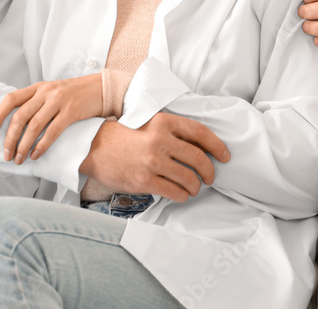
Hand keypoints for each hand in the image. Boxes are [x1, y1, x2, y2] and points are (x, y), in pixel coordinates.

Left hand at [0, 73, 102, 164]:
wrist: (100, 88)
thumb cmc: (74, 94)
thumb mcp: (51, 92)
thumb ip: (35, 102)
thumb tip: (16, 124)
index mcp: (37, 87)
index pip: (10, 99)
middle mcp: (45, 92)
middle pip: (20, 116)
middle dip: (10, 138)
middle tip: (6, 154)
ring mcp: (58, 101)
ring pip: (34, 125)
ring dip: (23, 145)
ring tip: (19, 159)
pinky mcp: (71, 111)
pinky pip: (52, 131)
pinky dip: (42, 145)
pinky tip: (36, 155)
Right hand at [79, 114, 230, 202]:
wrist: (92, 147)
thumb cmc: (122, 136)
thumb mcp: (148, 124)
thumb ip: (171, 132)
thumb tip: (199, 147)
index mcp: (163, 122)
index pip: (200, 132)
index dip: (217, 145)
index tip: (224, 155)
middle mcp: (160, 140)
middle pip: (198, 158)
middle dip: (209, 171)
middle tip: (210, 177)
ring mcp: (152, 161)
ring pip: (189, 178)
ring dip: (196, 187)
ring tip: (193, 188)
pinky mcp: (144, 180)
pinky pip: (174, 192)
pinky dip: (181, 196)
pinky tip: (179, 194)